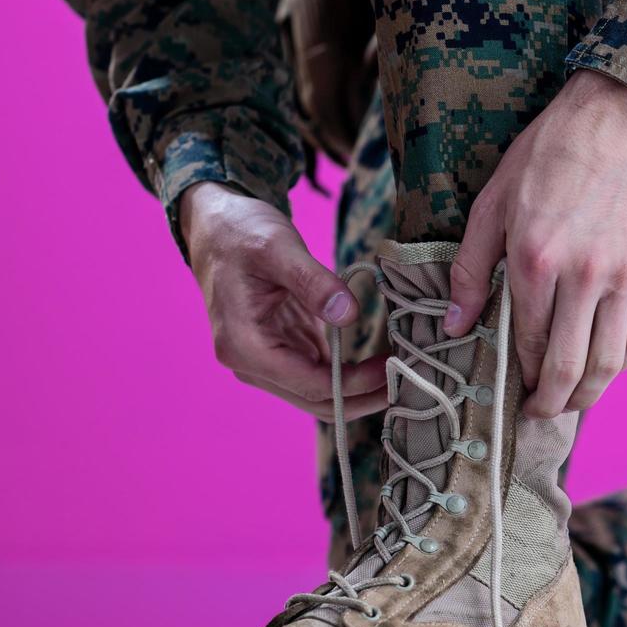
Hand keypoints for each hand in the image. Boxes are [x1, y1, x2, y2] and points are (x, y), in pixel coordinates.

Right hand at [179, 181, 386, 420]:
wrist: (217, 226)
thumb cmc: (242, 232)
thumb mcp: (279, 247)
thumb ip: (313, 282)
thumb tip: (349, 316)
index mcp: (244, 345)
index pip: (309, 385)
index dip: (355, 384)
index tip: (393, 367)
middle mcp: (250, 363)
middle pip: (315, 401)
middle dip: (363, 397)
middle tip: (409, 382)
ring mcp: (264, 360)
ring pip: (318, 394)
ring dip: (359, 390)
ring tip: (401, 374)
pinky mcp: (280, 349)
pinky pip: (318, 374)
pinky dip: (348, 374)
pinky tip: (380, 363)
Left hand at [445, 70, 626, 417]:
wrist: (613, 124)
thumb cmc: (544, 160)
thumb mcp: (490, 206)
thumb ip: (470, 271)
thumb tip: (452, 326)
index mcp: (537, 260)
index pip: (529, 344)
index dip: (519, 379)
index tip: (511, 395)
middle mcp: (585, 275)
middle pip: (571, 368)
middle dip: (550, 404)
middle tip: (536, 415)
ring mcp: (623, 277)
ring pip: (609, 362)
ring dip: (587, 396)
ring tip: (568, 404)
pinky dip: (618, 364)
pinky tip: (600, 370)